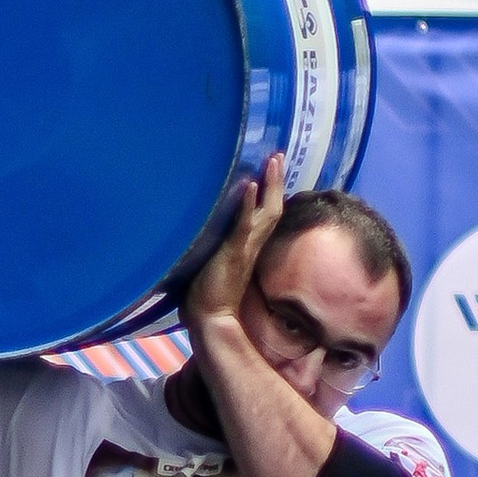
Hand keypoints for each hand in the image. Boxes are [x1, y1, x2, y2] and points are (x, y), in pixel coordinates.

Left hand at [184, 152, 286, 344]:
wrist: (209, 320)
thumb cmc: (206, 297)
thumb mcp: (211, 265)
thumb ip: (212, 250)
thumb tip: (200, 238)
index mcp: (247, 247)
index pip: (264, 216)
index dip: (269, 194)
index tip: (269, 171)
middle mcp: (251, 246)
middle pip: (272, 208)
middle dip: (275, 182)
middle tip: (277, 156)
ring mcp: (244, 249)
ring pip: (266, 213)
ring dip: (269, 186)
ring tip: (272, 162)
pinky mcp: (234, 254)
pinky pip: (245, 226)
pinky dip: (248, 205)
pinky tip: (250, 185)